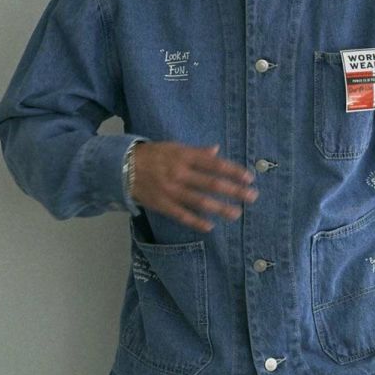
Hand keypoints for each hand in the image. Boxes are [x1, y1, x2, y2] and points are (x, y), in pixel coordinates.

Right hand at [130, 142, 258, 231]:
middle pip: (212, 184)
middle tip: (252, 197)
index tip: (250, 177)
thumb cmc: (152, 155)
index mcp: (184, 156)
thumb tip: (216, 151)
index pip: (214, 164)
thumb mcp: (174, 147)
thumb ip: (196, 152)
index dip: (234, 171)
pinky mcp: (162, 205)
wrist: (122, 167)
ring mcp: (171, 190)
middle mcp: (180, 173)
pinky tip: (210, 226)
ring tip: (236, 214)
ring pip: (200, 201)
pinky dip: (196, 222)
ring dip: (220, 208)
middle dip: (234, 191)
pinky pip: (182, 215)